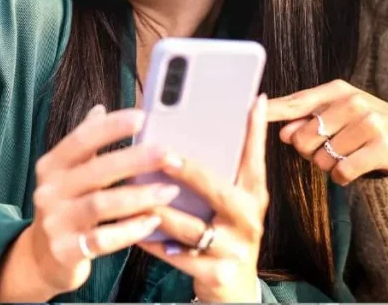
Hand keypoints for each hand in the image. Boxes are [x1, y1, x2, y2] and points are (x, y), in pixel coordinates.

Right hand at [13, 106, 180, 298]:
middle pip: (96, 171)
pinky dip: (130, 230)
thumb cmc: (64, 207)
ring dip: (139, 196)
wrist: (41, 257)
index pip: (81, 140)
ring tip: (169, 190)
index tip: (142, 116)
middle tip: (168, 153)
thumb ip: (84, 144)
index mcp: (51, 166)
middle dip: (135, 160)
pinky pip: (103, 240)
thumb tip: (100, 109)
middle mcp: (49, 190)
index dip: (111, 127)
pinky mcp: (66, 250)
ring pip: (101, 205)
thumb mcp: (67, 174)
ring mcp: (56, 221)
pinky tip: (153, 221)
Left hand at [139, 95, 269, 302]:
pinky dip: (152, 242)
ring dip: (158, 210)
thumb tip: (218, 116)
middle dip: (190, 173)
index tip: (249, 102)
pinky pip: (176, 255)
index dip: (253, 130)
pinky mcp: (216, 272)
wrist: (234, 288)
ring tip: (132, 193)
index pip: (254, 157)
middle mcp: (248, 219)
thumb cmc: (226, 231)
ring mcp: (233, 248)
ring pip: (190, 226)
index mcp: (252, 195)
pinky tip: (133, 230)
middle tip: (164, 155)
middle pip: (219, 191)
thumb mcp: (234, 200)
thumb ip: (222, 166)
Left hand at [268, 80, 387, 183]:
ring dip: (327, 165)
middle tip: (329, 147)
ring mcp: (369, 123)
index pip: (296, 102)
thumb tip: (283, 133)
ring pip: (321, 159)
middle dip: (308, 151)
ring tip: (346, 154)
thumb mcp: (336, 113)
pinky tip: (353, 168)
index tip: (251, 109)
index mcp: (336, 90)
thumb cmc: (363, 123)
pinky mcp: (382, 148)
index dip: (272, 110)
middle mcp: (352, 102)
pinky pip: (341, 172)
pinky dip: (341, 177)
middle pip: (302, 139)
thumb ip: (306, 119)